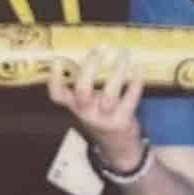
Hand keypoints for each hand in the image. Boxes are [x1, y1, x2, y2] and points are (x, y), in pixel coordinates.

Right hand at [48, 47, 145, 173]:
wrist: (118, 146)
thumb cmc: (100, 115)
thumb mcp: (87, 104)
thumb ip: (84, 85)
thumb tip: (92, 52)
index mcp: (75, 105)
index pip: (58, 95)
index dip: (55, 79)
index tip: (57, 61)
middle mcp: (87, 112)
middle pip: (83, 91)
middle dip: (91, 68)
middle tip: (101, 48)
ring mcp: (105, 118)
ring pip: (109, 96)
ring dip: (117, 73)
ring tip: (123, 55)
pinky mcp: (123, 120)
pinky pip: (130, 100)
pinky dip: (135, 84)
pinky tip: (138, 69)